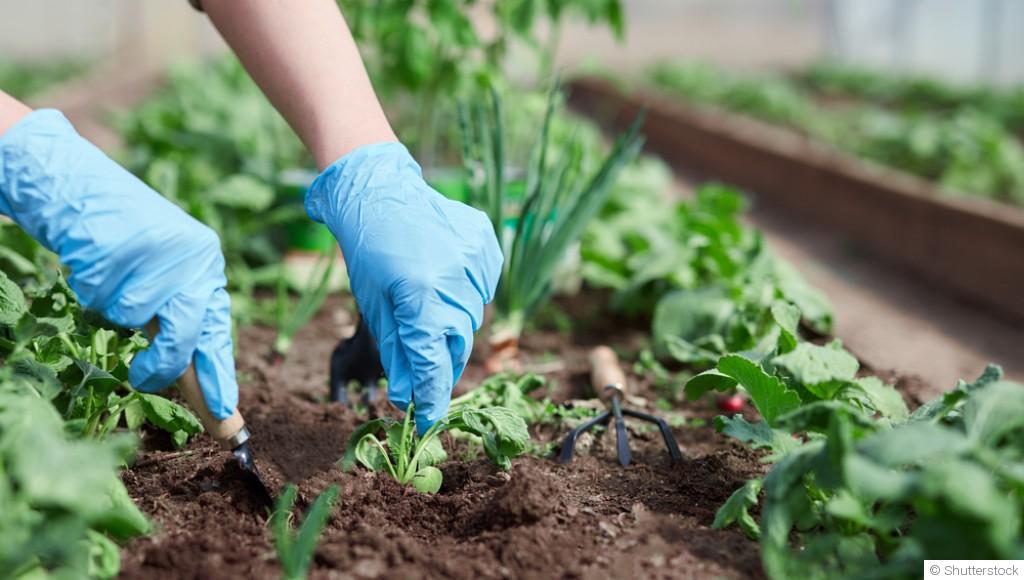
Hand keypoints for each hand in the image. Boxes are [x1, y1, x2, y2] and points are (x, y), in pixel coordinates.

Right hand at [0, 109, 237, 418]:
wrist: (79, 188)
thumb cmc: (121, 242)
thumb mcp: (162, 277)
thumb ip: (179, 319)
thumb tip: (190, 379)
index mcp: (208, 266)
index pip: (217, 331)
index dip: (218, 376)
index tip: (225, 416)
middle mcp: (196, 256)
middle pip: (186, 332)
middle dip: (163, 364)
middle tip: (142, 379)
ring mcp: (162, 250)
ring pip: (137, 315)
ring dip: (114, 308)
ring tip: (111, 276)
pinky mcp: (126, 244)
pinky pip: (104, 295)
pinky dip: (93, 288)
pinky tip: (95, 260)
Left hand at [306, 142, 501, 432]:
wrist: (379, 190)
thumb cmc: (368, 251)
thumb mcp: (374, 306)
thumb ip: (397, 352)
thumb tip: (409, 396)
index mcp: (419, 296)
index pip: (433, 363)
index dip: (432, 397)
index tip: (428, 421)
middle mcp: (454, 278)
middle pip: (457, 344)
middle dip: (441, 361)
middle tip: (426, 369)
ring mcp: (475, 259)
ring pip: (472, 317)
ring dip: (453, 324)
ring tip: (428, 303)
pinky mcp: (486, 244)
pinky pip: (483, 287)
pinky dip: (466, 293)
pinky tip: (444, 277)